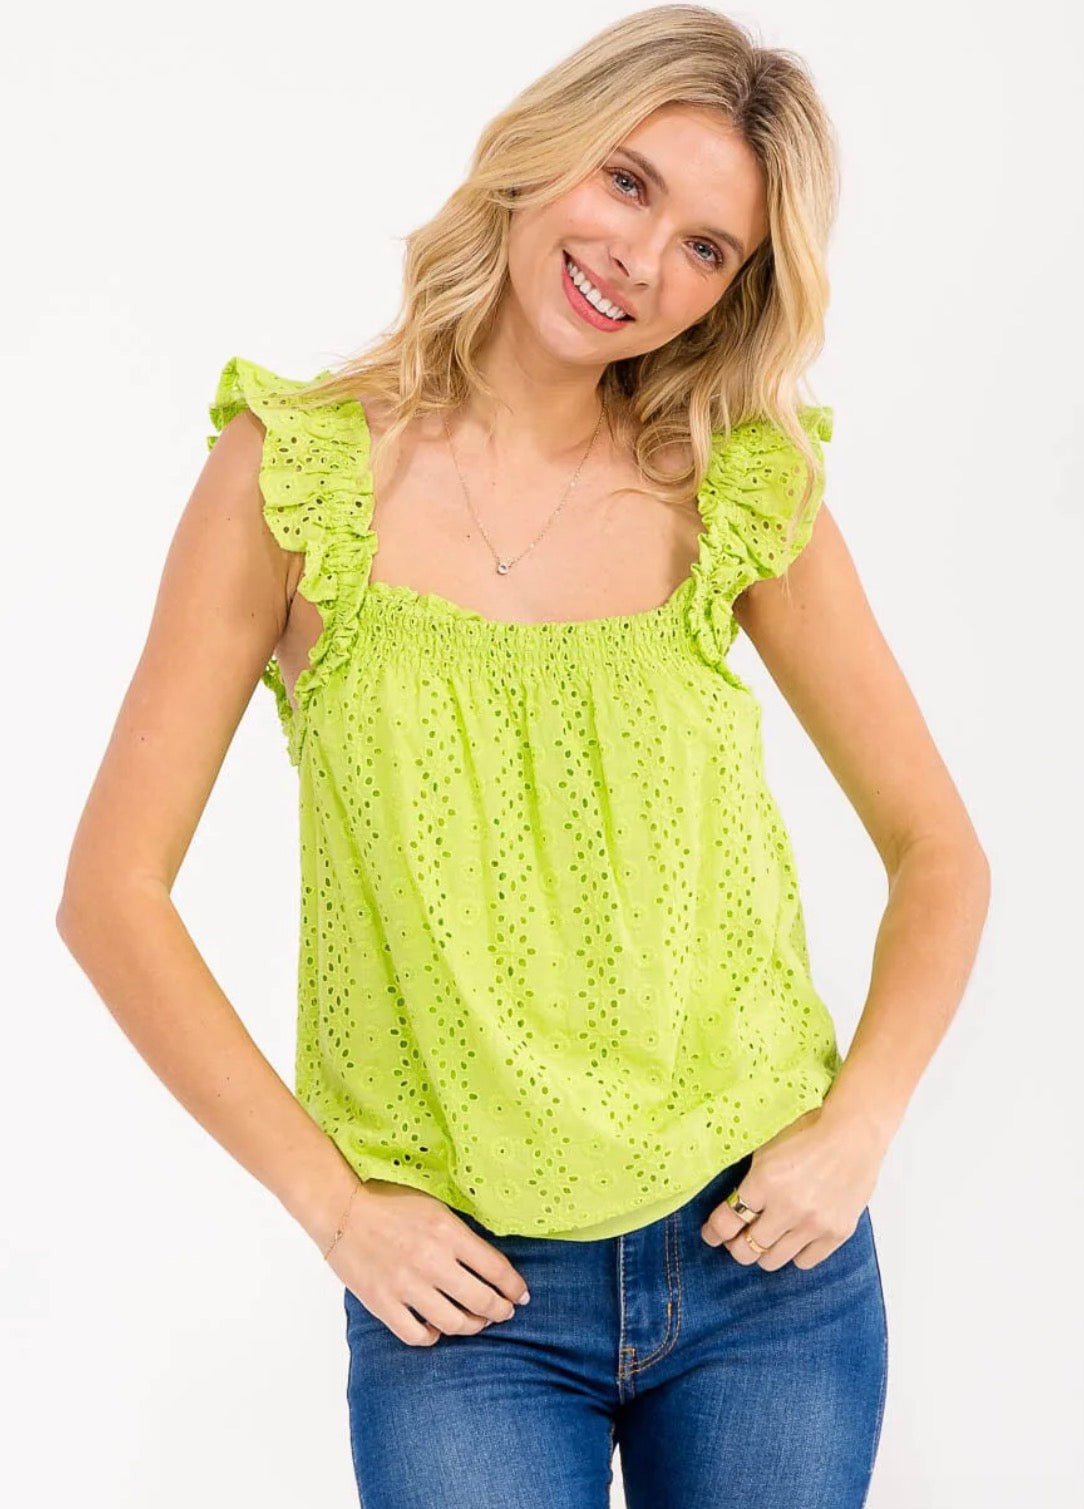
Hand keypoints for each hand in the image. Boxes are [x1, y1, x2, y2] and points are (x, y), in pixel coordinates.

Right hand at [322, 1177, 531, 1346]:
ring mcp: (406, 1286)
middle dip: (500, 1310)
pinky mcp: (383, 1304)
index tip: (521, 1295)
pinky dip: (433, 1336)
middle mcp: (431, 1262)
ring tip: (477, 1322)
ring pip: (454, 1323)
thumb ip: (461, 1235)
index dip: (514, 1287)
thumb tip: (490, 1263)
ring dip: (473, 1326)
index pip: (496, 1269)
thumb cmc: (389, 1203)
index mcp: (447, 1232)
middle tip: (505, 1311)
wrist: (342, 1211)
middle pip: (482, 1300)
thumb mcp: (435, 1207)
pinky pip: (417, 1335)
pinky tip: (437, 1328)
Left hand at [700, 1104, 888, 1269]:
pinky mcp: (836, 1233)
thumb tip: (729, 1202)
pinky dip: (794, 1254)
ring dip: (763, 1252)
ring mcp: (813, 1224)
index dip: (714, 1232)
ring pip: (773, 1260)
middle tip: (735, 1239)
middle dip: (735, 1246)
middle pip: (747, 1248)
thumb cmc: (809, 1131)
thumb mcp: (766, 1147)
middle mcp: (787, 1208)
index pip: (727, 1222)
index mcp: (764, 1182)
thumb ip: (749, 1179)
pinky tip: (792, 1239)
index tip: (711, 1234)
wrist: (854, 1132)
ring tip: (764, 1240)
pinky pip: (805, 1262)